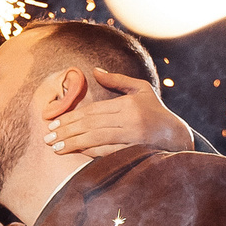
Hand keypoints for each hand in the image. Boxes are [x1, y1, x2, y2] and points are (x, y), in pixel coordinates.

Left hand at [46, 69, 195, 156]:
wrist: (178, 136)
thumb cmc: (156, 111)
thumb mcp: (140, 89)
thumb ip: (117, 80)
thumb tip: (94, 71)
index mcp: (128, 104)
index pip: (93, 111)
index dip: (71, 117)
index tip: (53, 122)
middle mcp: (130, 120)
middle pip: (90, 125)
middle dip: (66, 131)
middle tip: (48, 137)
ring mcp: (133, 137)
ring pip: (96, 139)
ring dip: (74, 143)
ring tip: (56, 148)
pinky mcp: (135, 152)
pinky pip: (108, 152)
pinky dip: (91, 153)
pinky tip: (76, 153)